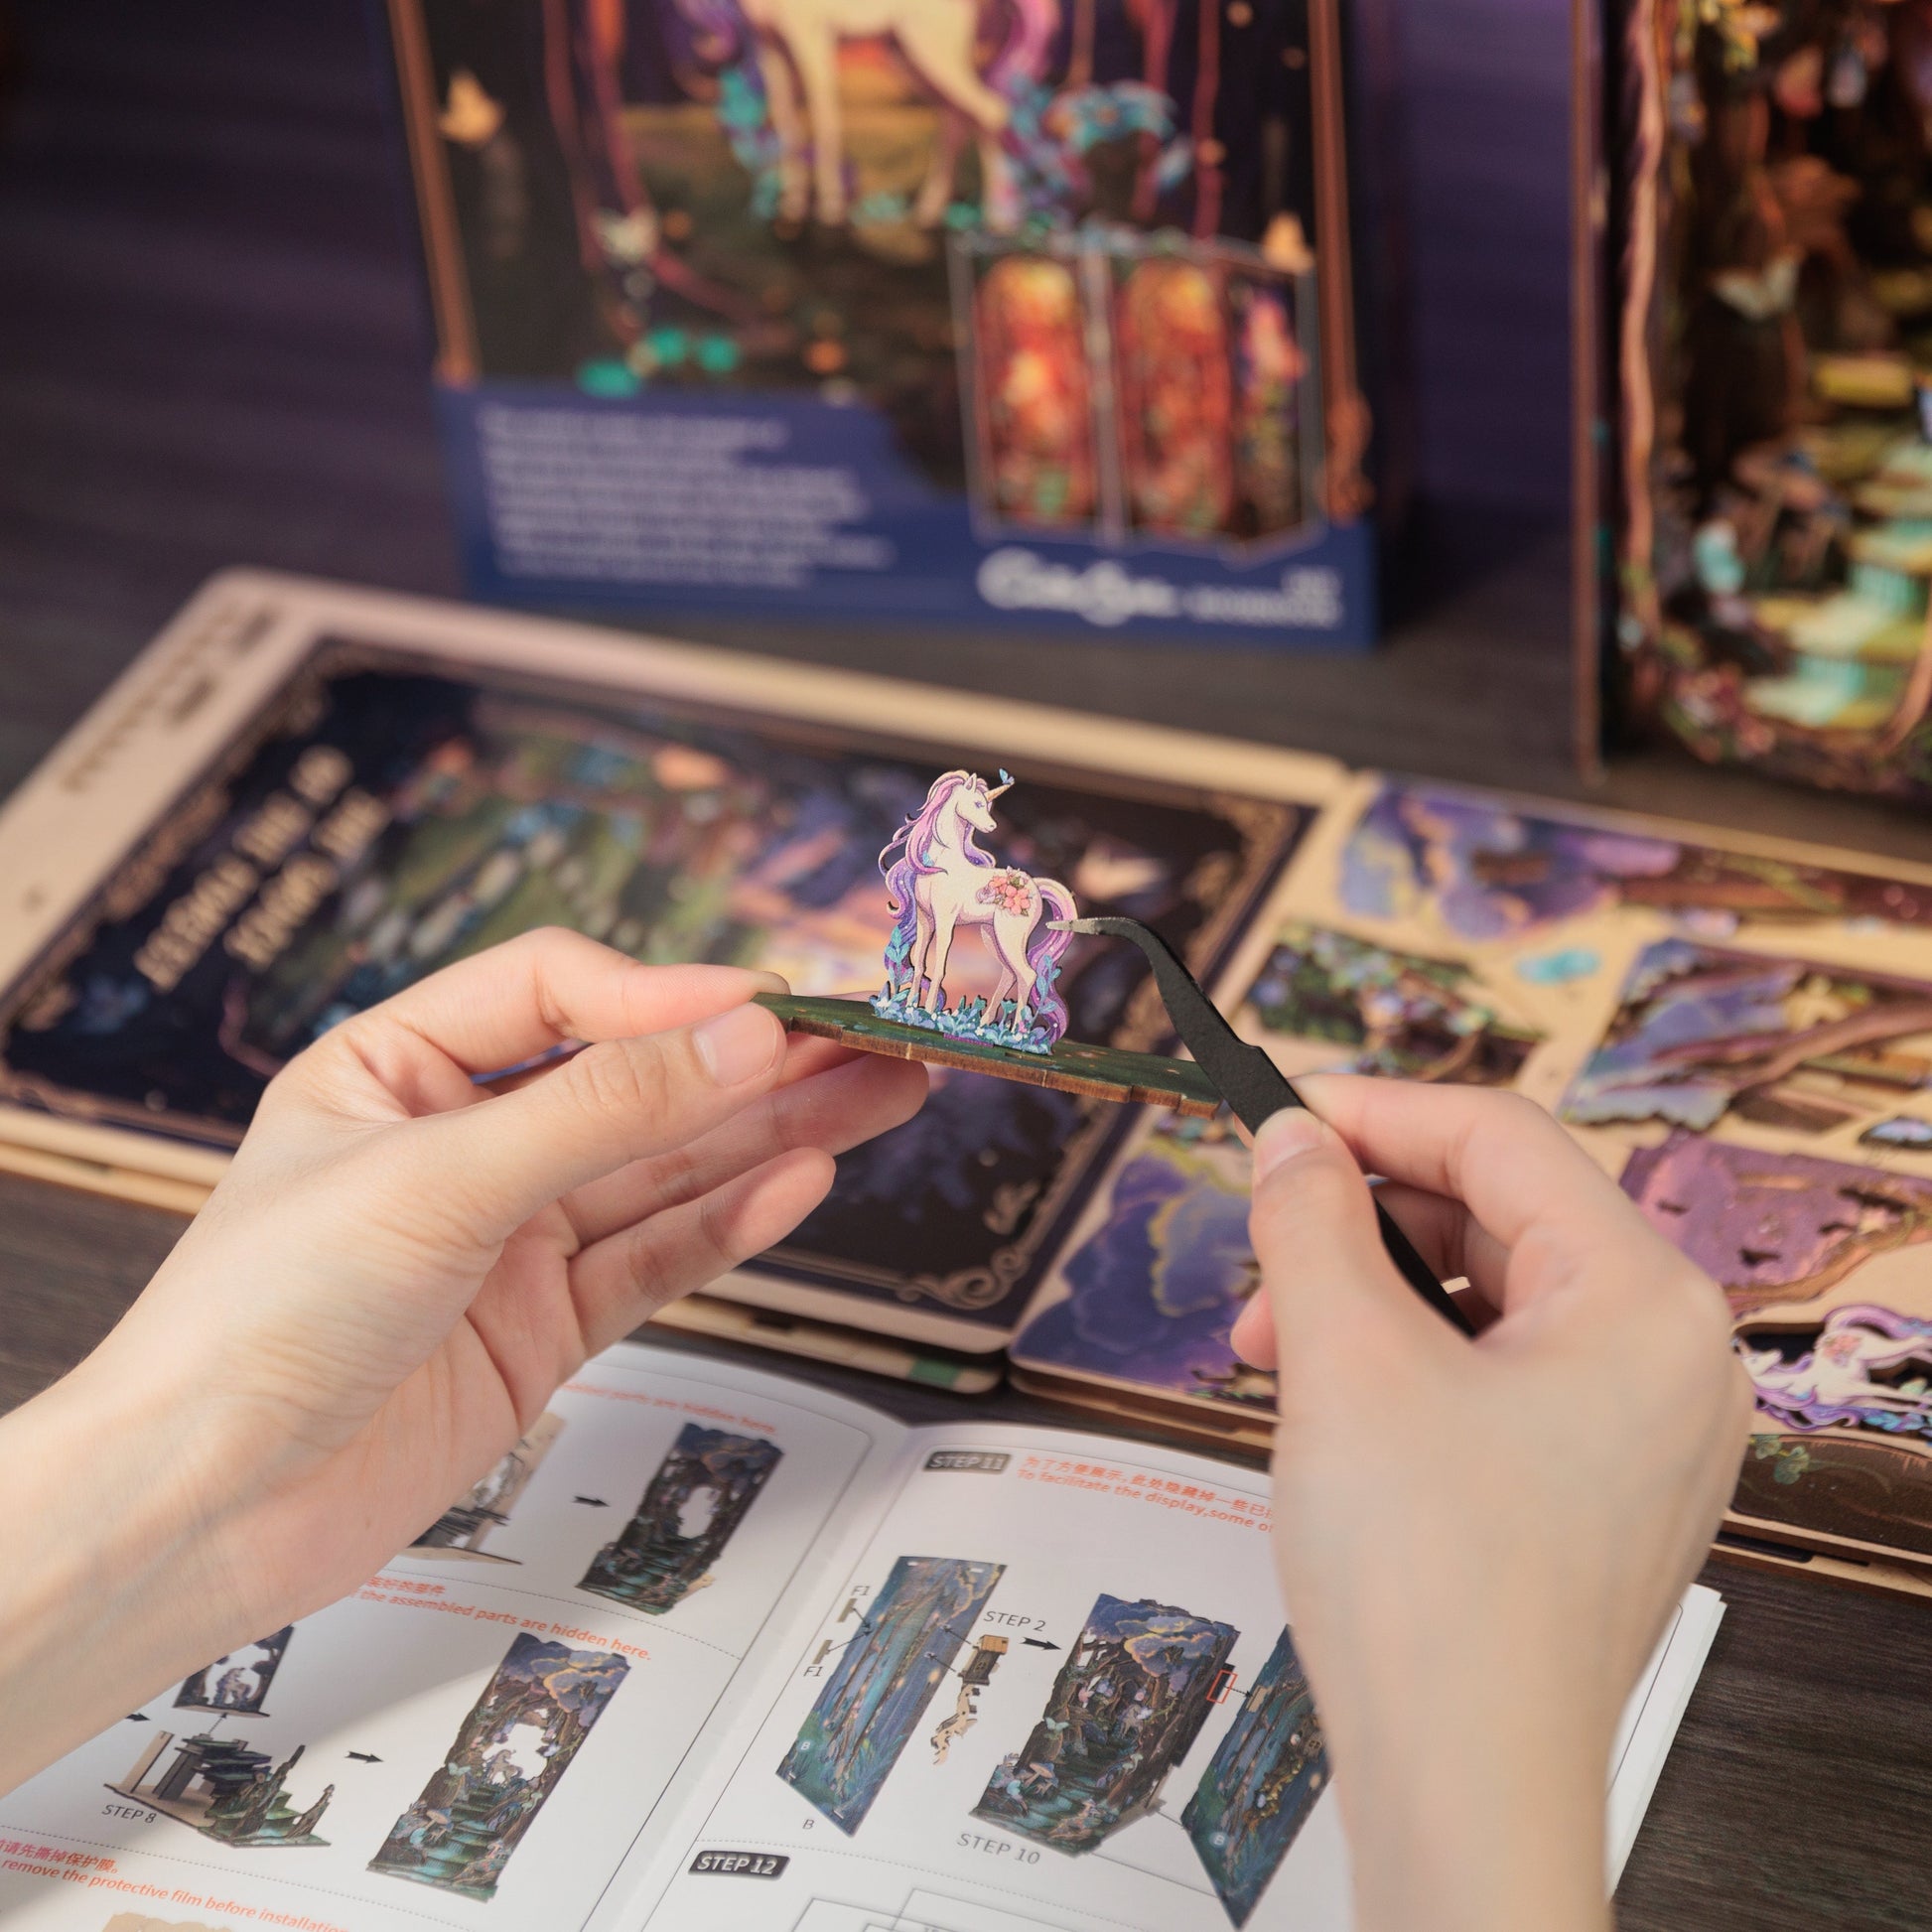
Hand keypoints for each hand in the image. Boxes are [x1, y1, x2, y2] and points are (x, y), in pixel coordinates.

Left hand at [0, 930, 924, 1789]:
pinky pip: (657, 1258)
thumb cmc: (259, 1320)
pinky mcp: (545, 1328)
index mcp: (398, 1067)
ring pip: (666, 1170)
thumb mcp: (439, 1180)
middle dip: (754, 1061)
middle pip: (636, 1080)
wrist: (206, 1512)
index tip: (765, 1008)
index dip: (663, 994)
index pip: (556, 993)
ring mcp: (510, 1239)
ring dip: (773, 1132)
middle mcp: (463, 1143)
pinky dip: (731, 1222)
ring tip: (882, 1094)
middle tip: (870, 1039)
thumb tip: (745, 1037)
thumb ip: (604, 1109)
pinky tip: (803, 1180)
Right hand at [1229, 1078, 1750, 1931]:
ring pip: (1490, 1298)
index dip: (1374, 1110)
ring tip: (1270, 1342)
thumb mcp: (1345, 1359)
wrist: (1465, 1789)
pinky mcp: (1599, 1490)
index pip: (1501, 1138)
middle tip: (1260, 1240)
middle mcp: (1670, 1356)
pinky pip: (1499, 1376)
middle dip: (1361, 1219)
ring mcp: (1644, 1431)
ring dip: (1370, 1294)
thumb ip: (1312, 1219)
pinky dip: (1405, 1364)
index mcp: (1644, 1300)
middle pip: (1499, 1214)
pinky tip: (1326, 1396)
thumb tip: (1290, 1136)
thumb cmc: (1431, 1586)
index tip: (1276, 1111)